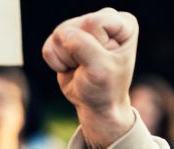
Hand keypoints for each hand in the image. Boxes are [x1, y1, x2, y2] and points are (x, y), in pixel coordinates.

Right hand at [42, 8, 138, 148]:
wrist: (97, 105)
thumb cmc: (106, 88)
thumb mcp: (101, 70)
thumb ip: (83, 46)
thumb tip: (62, 34)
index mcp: (124, 24)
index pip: (94, 23)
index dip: (95, 46)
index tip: (106, 62)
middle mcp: (105, 19)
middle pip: (74, 27)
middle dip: (79, 53)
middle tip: (92, 67)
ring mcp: (83, 27)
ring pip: (59, 35)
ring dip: (68, 59)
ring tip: (83, 68)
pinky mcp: (65, 38)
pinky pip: (49, 46)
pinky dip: (56, 62)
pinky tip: (72, 68)